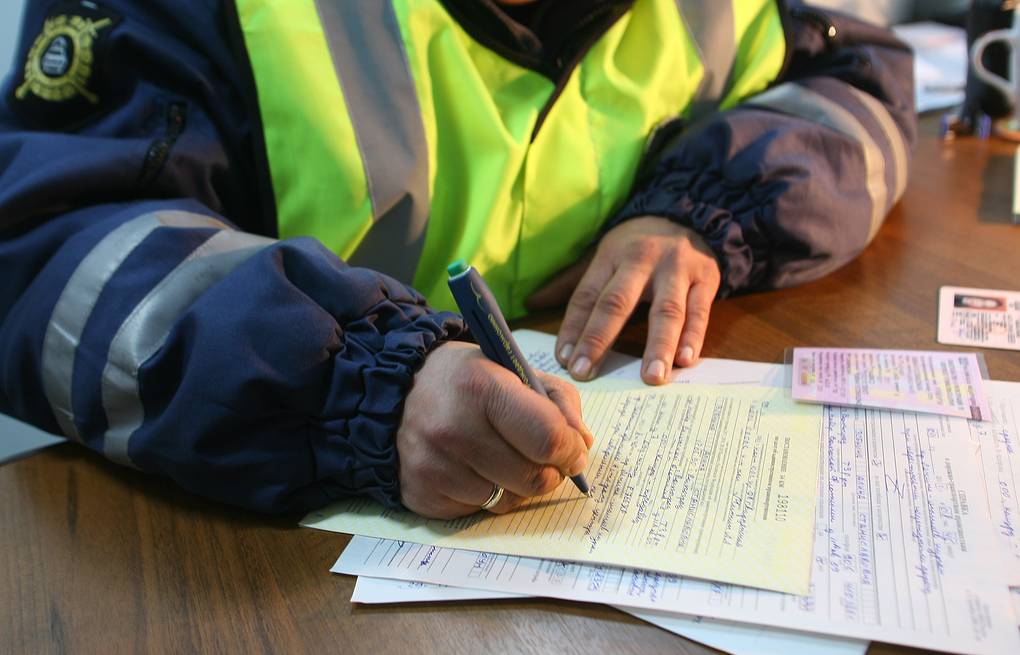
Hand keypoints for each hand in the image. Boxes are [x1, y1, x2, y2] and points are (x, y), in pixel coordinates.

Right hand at [396, 341, 593, 518]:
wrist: (392, 395)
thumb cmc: (464, 381)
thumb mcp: (512, 369)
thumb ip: (558, 401)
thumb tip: (582, 446)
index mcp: (482, 388)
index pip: (548, 438)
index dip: (571, 450)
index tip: (573, 450)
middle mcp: (454, 429)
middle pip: (534, 479)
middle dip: (550, 472)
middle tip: (544, 459)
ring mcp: (435, 466)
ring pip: (508, 502)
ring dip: (518, 487)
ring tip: (504, 459)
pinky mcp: (422, 495)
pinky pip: (478, 511)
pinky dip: (486, 495)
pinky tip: (473, 470)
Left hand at [527, 216, 720, 384]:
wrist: (689, 214)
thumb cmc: (637, 245)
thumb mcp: (602, 255)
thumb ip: (569, 283)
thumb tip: (530, 303)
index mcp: (610, 255)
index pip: (587, 295)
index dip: (573, 328)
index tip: (564, 359)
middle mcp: (642, 260)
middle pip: (618, 302)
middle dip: (599, 338)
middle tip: (586, 372)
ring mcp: (677, 270)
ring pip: (666, 310)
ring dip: (657, 345)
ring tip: (650, 378)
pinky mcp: (707, 279)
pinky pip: (700, 311)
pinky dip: (693, 337)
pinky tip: (684, 361)